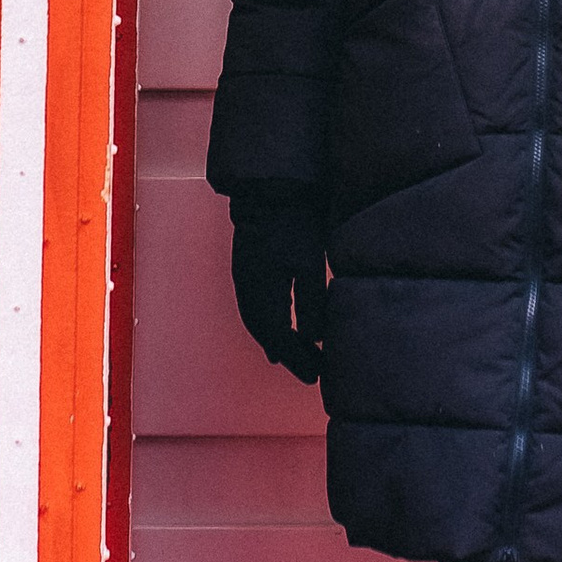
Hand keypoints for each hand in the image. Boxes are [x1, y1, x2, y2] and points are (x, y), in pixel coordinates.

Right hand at [229, 186, 328, 383]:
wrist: (268, 187)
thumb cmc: (294, 222)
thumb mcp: (310, 263)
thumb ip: (311, 303)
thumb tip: (314, 340)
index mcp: (262, 292)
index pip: (279, 338)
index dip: (298, 359)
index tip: (318, 375)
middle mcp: (248, 291)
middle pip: (266, 335)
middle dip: (288, 355)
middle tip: (311, 373)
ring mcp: (244, 280)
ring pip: (258, 323)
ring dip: (276, 343)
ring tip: (291, 361)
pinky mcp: (247, 270)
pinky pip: (255, 309)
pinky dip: (268, 326)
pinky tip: (275, 332)